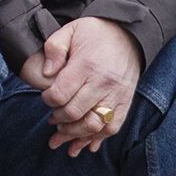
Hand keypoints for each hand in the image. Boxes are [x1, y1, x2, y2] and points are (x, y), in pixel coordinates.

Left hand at [20, 16, 139, 155]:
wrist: (129, 34)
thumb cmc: (95, 33)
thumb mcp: (70, 30)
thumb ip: (53, 48)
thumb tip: (46, 74)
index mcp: (87, 65)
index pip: (60, 95)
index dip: (48, 101)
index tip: (46, 98)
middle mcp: (103, 83)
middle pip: (74, 114)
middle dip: (58, 121)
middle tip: (51, 120)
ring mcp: (117, 95)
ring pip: (93, 126)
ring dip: (74, 136)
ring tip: (61, 137)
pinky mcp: (126, 102)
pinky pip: (112, 128)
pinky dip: (97, 140)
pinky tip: (84, 145)